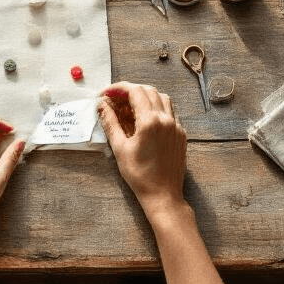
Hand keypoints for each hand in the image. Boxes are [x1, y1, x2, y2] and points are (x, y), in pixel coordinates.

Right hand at [98, 82, 186, 220]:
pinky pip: (170, 112)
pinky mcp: (181, 134)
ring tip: (130, 107)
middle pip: (148, 91)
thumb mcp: (119, 148)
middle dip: (130, 91)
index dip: (118, 88)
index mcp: (150, 121)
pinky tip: (146, 119)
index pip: (134, 91)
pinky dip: (157, 108)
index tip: (106, 93)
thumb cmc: (139, 175)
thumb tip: (102, 105)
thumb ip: (111, 123)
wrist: (163, 195)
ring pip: (162, 98)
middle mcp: (166, 119)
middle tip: (115, 99)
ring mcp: (176, 126)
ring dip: (146, 96)